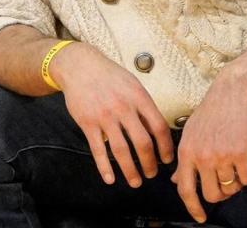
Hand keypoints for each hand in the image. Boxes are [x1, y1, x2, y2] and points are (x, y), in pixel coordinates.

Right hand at [49, 42, 173, 187]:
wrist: (79, 66)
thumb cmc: (109, 75)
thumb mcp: (132, 84)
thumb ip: (144, 105)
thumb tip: (158, 131)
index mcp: (138, 97)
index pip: (159, 127)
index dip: (166, 147)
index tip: (167, 160)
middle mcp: (123, 107)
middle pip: (143, 143)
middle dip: (150, 164)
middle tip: (152, 174)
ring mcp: (104, 116)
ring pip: (121, 150)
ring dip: (130, 170)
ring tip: (136, 181)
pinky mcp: (87, 122)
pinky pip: (98, 149)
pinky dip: (104, 167)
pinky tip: (110, 178)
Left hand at [170, 74, 246, 223]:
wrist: (233, 93)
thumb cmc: (212, 112)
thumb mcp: (190, 133)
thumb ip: (184, 159)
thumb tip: (177, 181)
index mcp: (186, 151)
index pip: (185, 189)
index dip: (192, 208)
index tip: (199, 217)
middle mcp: (202, 156)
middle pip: (211, 194)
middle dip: (219, 193)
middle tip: (225, 183)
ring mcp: (221, 156)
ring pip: (230, 188)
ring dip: (235, 182)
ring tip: (234, 164)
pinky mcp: (241, 154)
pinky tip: (245, 161)